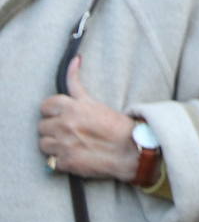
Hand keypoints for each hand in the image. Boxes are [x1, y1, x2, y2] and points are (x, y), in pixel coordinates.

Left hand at [37, 57, 139, 180]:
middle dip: (53, 128)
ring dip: (53, 145)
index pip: (45, 106)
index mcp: (72, 108)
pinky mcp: (65, 162)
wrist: (133, 151)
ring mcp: (63, 145)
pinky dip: (60, 160)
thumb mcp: (96, 102)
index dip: (52, 111)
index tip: (60, 115)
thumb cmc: (118, 126)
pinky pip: (51, 162)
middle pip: (41, 126)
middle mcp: (65, 125)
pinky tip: (74, 156)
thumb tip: (74, 59)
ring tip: (70, 145)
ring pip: (43, 144)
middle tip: (69, 131)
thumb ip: (77, 85)